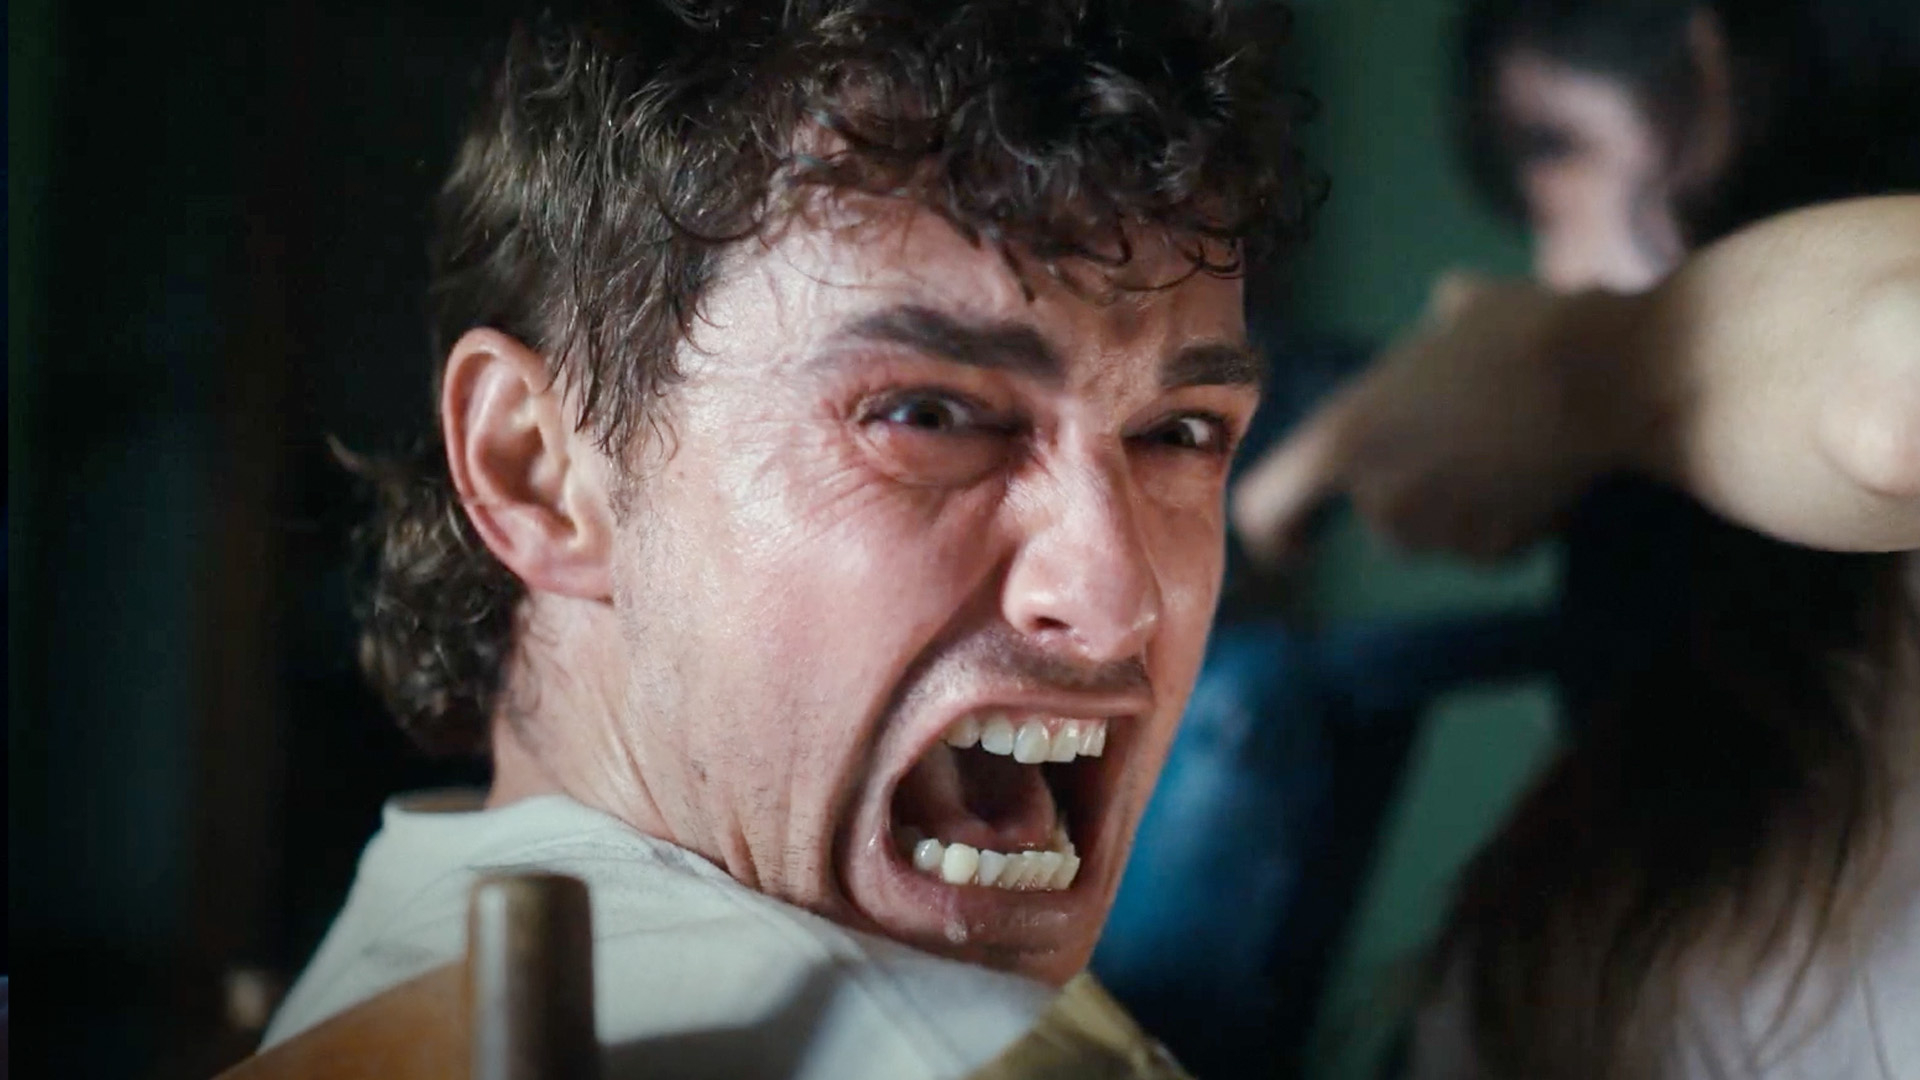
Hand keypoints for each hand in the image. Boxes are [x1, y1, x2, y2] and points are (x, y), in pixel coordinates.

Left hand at [1231, 272, 1645, 562]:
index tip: (1298, 543)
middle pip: (1371, 514)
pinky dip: (1508, 520)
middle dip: (1410, 487)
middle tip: (1458, 435)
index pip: (1264, 509)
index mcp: (1342, 438)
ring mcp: (1435, 531)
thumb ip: (1431, 333)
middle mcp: (1377, 497)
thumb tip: (1451, 309)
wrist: (1608, 376)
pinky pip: (1486, 544)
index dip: (1275, 530)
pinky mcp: (1493, 552)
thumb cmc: (1525, 329)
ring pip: (1432, 531)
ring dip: (1459, 503)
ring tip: (1507, 441)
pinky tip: (1543, 470)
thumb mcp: (1460, 308)